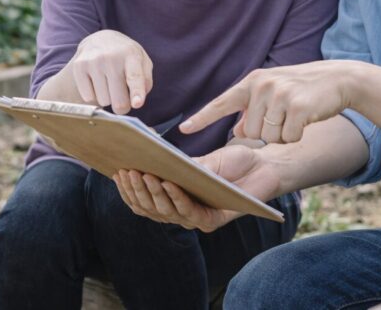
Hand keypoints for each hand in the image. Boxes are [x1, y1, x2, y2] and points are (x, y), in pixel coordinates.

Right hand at [71, 30, 153, 113]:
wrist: (100, 39)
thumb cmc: (126, 58)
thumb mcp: (142, 63)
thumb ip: (145, 82)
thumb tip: (136, 101)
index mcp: (131, 55)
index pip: (134, 76)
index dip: (137, 92)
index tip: (137, 103)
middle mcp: (111, 57)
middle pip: (119, 100)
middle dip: (122, 106)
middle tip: (122, 97)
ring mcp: (93, 61)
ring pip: (103, 100)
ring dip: (108, 98)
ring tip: (108, 83)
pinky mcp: (79, 66)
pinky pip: (88, 97)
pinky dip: (93, 95)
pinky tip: (96, 82)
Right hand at [112, 144, 278, 232]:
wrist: (263, 165)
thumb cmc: (232, 161)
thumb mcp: (201, 159)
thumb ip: (178, 166)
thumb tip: (148, 160)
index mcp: (174, 198)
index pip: (144, 201)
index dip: (129, 190)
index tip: (116, 172)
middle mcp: (183, 212)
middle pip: (151, 208)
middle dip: (137, 190)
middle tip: (128, 171)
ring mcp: (197, 219)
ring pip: (166, 212)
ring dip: (153, 194)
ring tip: (145, 174)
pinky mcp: (213, 221)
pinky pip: (189, 212)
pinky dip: (177, 197)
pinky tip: (168, 183)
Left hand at [180, 62, 352, 142]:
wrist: (338, 79)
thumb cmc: (302, 90)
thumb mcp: (273, 93)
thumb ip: (253, 109)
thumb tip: (236, 131)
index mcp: (252, 82)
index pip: (222, 102)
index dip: (202, 118)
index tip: (183, 129)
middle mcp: (262, 86)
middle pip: (249, 132)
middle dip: (266, 134)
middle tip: (283, 118)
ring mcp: (280, 94)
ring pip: (268, 138)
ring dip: (282, 136)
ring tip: (295, 117)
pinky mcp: (297, 107)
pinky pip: (288, 138)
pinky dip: (296, 136)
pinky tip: (305, 121)